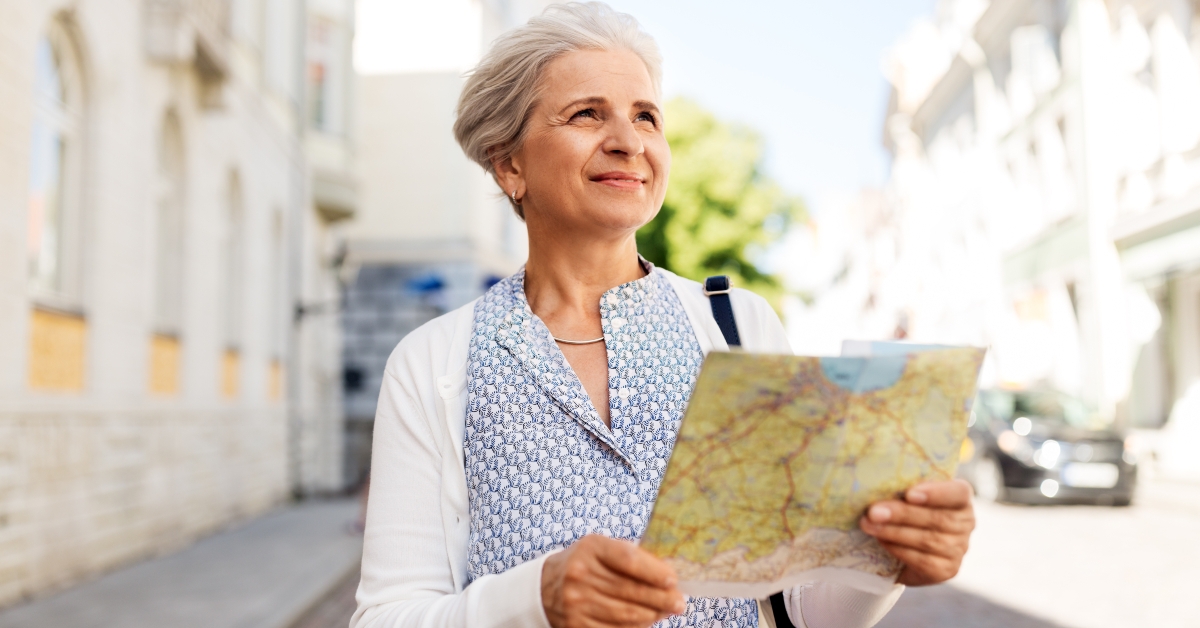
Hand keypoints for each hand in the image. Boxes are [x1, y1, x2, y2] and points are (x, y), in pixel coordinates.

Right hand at [541, 534, 686, 627]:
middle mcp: (580, 575)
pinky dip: (635, 627)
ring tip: (666, 612)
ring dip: (652, 615)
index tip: (673, 580)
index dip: (654, 572)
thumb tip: (668, 576)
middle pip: (631, 590)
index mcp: (590, 548)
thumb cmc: (584, 565)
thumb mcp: (601, 550)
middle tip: (679, 602)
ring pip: (626, 614)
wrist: (544, 587)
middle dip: (661, 598)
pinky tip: (646, 621)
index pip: (629, 560)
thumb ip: (632, 558)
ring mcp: (577, 603)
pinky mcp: (576, 626)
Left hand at [858, 479, 974, 585]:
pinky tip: (881, 541)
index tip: (910, 494)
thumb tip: (875, 482)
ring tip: (869, 525)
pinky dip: (898, 549)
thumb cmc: (907, 512)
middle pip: (938, 518)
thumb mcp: (907, 496)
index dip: (936, 493)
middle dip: (902, 514)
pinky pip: (923, 560)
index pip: (959, 492)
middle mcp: (966, 523)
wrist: (905, 550)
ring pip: (928, 540)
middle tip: (873, 511)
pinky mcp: (948, 570)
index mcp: (960, 499)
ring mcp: (959, 549)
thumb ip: (902, 489)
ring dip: (894, 532)